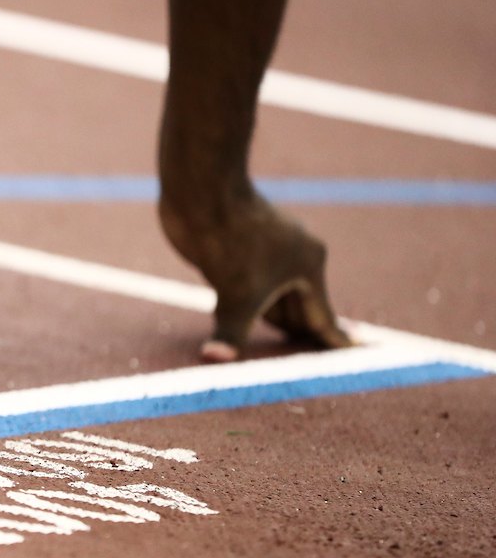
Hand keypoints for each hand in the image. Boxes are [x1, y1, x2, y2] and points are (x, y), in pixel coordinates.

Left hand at [159, 191, 351, 361]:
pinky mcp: (240, 246)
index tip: (358, 352)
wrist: (199, 193)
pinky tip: (235, 314)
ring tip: (278, 344)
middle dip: (296, 335)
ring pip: (271, 296)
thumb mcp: (233, 294)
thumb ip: (231, 331)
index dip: (336, 340)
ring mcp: (266, 250)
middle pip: (297, 310)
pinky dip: (245, 302)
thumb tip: (215, 359)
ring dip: (267, 318)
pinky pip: (248, 284)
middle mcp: (294, 256)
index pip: (322, 317)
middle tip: (303, 365)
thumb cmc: (226, 238)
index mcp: (308, 266)